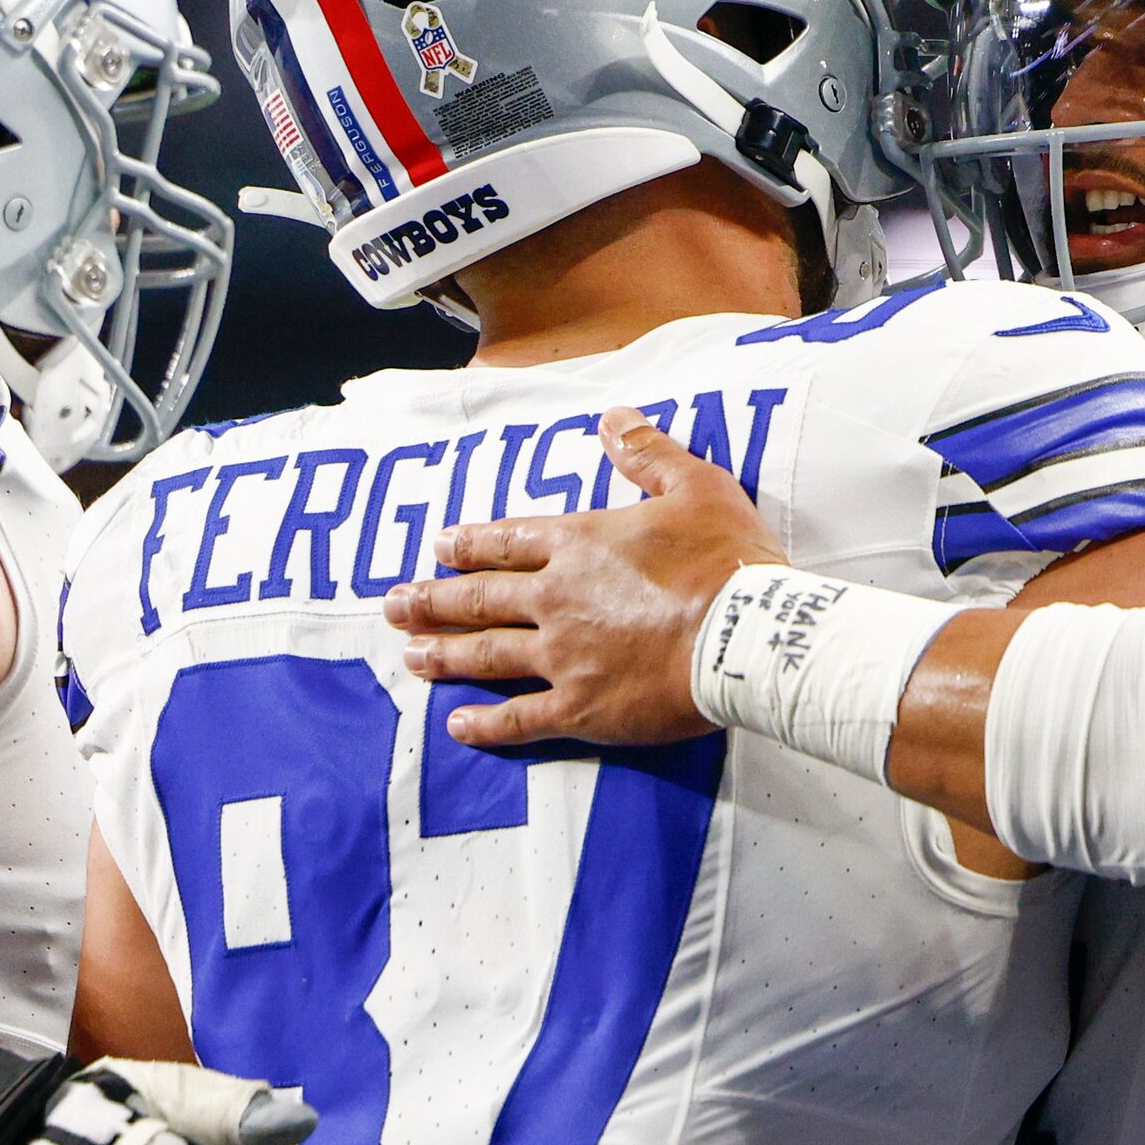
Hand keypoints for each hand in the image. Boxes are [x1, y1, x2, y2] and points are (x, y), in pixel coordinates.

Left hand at [385, 406, 783, 749]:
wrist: (748, 636)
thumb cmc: (728, 561)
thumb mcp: (697, 486)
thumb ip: (649, 453)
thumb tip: (613, 418)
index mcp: (581, 544)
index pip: (509, 542)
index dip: (470, 545)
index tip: (438, 548)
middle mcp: (557, 598)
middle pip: (481, 597)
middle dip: (434, 600)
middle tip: (396, 604)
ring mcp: (562, 655)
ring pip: (486, 653)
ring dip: (444, 653)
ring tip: (411, 654)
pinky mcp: (580, 707)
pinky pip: (519, 718)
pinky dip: (485, 724)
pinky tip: (458, 725)